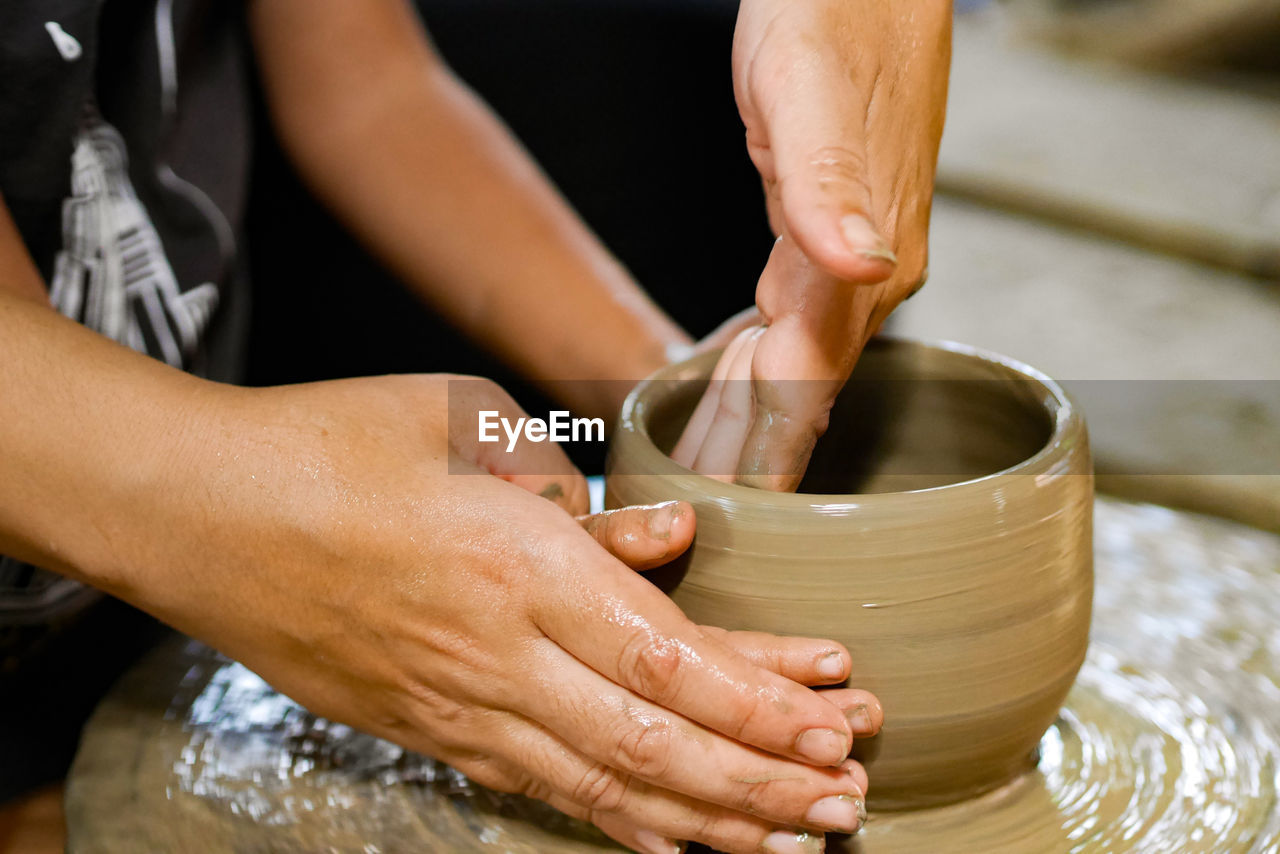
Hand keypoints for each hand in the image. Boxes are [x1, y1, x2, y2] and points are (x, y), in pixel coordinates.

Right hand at [133, 375, 880, 853]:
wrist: (198, 513)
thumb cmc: (332, 444)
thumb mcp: (465, 427)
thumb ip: (578, 499)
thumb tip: (667, 542)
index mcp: (514, 563)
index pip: (668, 656)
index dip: (762, 694)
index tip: (837, 704)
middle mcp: (495, 656)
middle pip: (655, 744)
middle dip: (764, 777)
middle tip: (848, 794)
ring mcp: (456, 710)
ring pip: (606, 790)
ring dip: (710, 820)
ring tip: (795, 839)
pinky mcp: (426, 735)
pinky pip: (543, 795)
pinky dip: (623, 825)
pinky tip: (677, 842)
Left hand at [675, 0, 950, 490]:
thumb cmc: (833, 14)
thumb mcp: (807, 92)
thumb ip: (829, 189)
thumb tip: (859, 272)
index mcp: (857, 262)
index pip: (804, 389)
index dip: (765, 459)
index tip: (734, 524)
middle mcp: (862, 276)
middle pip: (797, 396)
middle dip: (749, 463)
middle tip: (694, 526)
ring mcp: (850, 261)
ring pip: (792, 370)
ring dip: (745, 426)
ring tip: (698, 478)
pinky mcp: (827, 234)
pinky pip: (788, 328)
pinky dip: (753, 371)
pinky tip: (727, 393)